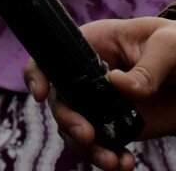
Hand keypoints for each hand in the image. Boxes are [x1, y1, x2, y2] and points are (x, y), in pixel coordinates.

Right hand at [24, 17, 175, 170]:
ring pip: (76, 126)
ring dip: (87, 148)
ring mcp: (101, 101)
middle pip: (60, 97)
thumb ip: (146, 68)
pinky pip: (102, 144)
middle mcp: (90, 73)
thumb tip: (118, 85)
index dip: (38, 73)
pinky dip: (108, 158)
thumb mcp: (168, 47)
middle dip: (68, 120)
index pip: (53, 55)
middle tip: (87, 136)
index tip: (41, 94)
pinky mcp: (118, 124)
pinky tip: (125, 163)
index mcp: (93, 42)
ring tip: (112, 162)